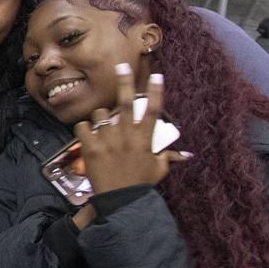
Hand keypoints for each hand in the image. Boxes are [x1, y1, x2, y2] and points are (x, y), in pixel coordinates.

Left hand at [74, 64, 186, 198]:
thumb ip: (167, 156)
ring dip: (100, 117)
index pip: (153, 110)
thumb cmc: (139, 184)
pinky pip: (82, 126)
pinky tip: (88, 135)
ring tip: (102, 129)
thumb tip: (185, 154)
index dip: (156, 91)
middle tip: (121, 66)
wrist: (119, 202)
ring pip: (100, 114)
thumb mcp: (158, 169)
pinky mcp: (90, 147)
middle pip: (125, 102)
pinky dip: (84, 128)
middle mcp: (126, 136)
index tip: (157, 76)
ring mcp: (107, 140)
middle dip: (124, 81)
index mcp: (144, 139)